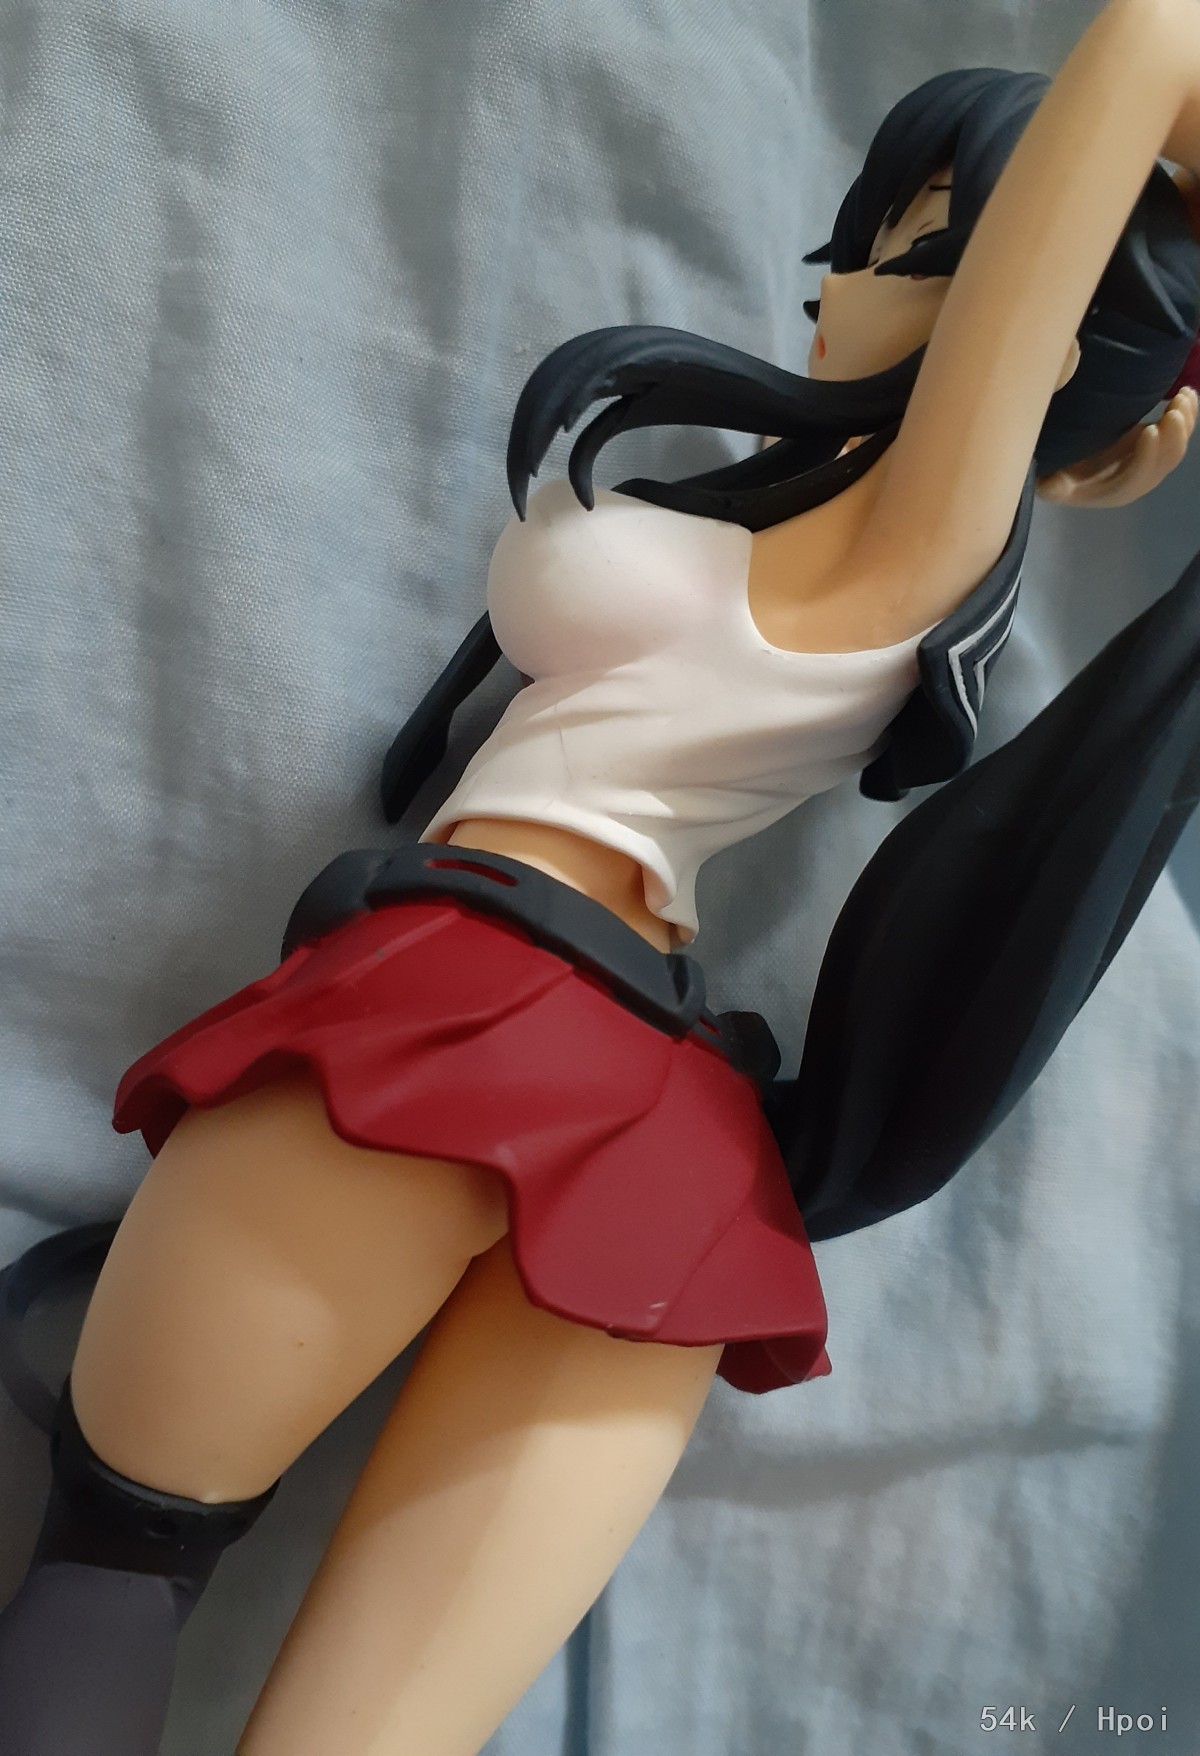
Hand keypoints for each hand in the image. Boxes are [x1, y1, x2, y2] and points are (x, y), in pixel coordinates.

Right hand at [1036, 386, 1197, 507]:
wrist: (1073, 470)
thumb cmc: (1062, 474)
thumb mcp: (1051, 485)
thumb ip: (1052, 487)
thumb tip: (1050, 483)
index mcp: (1118, 491)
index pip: (1140, 475)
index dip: (1148, 456)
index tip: (1149, 429)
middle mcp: (1141, 479)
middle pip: (1166, 460)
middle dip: (1174, 433)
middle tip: (1174, 407)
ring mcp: (1153, 462)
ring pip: (1178, 445)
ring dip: (1185, 421)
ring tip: (1184, 395)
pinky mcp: (1159, 446)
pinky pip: (1180, 432)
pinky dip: (1187, 414)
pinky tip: (1187, 395)